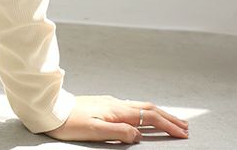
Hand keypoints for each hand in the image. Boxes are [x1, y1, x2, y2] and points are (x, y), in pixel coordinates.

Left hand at [43, 95, 189, 143]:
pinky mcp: (104, 104)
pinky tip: (144, 116)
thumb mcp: (94, 130)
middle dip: (168, 117)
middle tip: (185, 127)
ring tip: (171, 121)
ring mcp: (110, 103)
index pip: (148, 116)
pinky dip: (145, 112)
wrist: (51, 109)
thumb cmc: (69, 122)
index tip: (183, 133)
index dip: (167, 125)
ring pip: (140, 106)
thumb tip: (138, 133)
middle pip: (149, 109)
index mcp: (116, 110)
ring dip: (159, 114)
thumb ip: (118, 132)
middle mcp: (116, 103)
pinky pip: (131, 107)